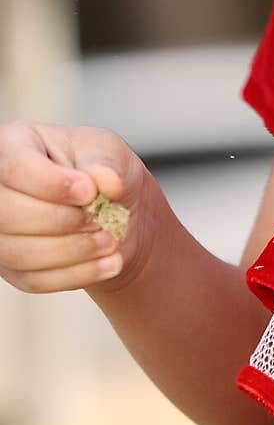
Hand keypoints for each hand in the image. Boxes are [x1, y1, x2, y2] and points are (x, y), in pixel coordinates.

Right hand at [0, 121, 151, 293]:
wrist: (111, 208)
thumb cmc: (99, 169)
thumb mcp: (108, 152)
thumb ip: (106, 165)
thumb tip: (106, 183)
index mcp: (14, 144)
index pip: (14, 167)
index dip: (50, 184)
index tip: (90, 192)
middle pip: (8, 214)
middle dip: (62, 221)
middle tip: (103, 218)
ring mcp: (0, 232)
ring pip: (19, 252)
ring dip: (72, 251)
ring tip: (112, 240)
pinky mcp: (12, 267)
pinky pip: (35, 279)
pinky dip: (76, 274)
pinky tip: (110, 263)